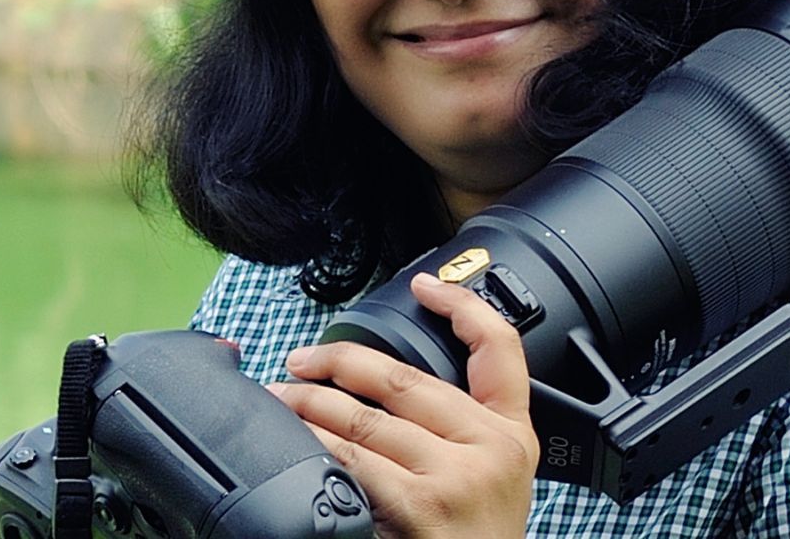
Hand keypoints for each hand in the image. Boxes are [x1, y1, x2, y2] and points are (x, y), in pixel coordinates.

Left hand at [270, 272, 539, 538]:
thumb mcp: (488, 486)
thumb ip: (457, 440)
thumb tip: (382, 394)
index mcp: (513, 437)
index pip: (501, 349)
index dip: (462, 306)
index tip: (426, 284)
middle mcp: (490, 450)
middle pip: (409, 379)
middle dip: (343, 361)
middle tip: (301, 361)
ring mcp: (456, 477)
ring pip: (367, 419)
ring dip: (309, 405)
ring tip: (277, 401)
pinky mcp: (419, 505)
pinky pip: (351, 460)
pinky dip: (312, 444)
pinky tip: (289, 441)